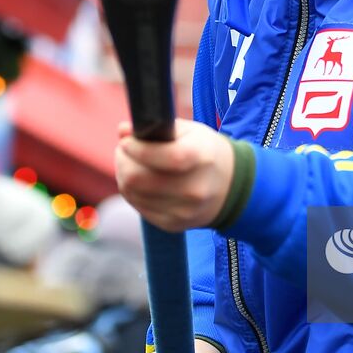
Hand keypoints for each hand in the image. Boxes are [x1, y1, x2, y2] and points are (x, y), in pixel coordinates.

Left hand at [116, 119, 235, 231]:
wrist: (229, 187)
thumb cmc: (204, 152)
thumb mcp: (189, 131)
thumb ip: (156, 128)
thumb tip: (123, 131)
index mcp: (201, 158)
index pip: (164, 156)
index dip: (137, 148)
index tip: (126, 141)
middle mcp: (194, 189)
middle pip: (138, 178)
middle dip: (123, 160)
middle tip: (124, 151)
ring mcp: (183, 211)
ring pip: (132, 193)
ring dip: (124, 175)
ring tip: (131, 164)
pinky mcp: (173, 224)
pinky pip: (138, 207)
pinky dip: (133, 192)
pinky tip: (141, 181)